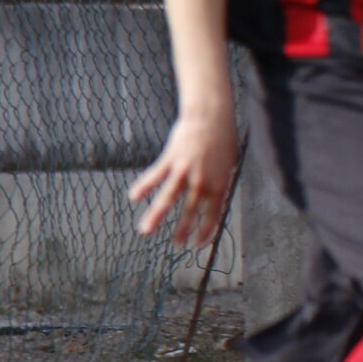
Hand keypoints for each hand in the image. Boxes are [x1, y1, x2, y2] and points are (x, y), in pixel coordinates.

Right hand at [127, 109, 236, 248]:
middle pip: (190, 210)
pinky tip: (133, 196)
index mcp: (220, 183)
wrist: (211, 116)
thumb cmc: (222, 139)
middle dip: (182, 229)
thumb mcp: (229, 164)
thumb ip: (221, 182)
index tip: (197, 244)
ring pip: (168, 197)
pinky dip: (143, 186)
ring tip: (145, 231)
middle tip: (176, 245)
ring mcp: (185, 170)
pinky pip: (155, 175)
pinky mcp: (171, 159)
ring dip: (156, 215)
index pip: (213, 214)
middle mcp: (202, 180)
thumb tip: (217, 197)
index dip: (206, 230)